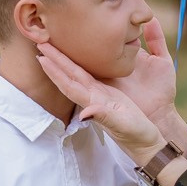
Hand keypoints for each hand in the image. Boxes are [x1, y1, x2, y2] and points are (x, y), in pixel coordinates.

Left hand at [39, 19, 186, 153]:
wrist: (146, 144)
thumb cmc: (136, 135)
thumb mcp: (123, 125)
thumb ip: (104, 118)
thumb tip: (83, 114)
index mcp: (94, 103)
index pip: (69, 84)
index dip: (55, 71)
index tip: (42, 56)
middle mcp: (93, 98)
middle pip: (69, 76)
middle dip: (54, 60)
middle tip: (40, 41)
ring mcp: (100, 96)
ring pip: (77, 75)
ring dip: (63, 62)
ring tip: (53, 47)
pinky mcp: (110, 94)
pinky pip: (91, 76)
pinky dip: (80, 66)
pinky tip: (78, 58)